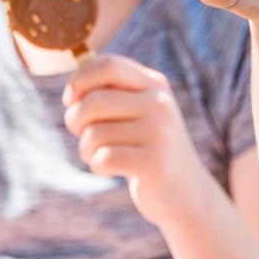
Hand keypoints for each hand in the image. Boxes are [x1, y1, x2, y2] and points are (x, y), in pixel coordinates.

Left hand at [64, 55, 209, 225]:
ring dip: (87, 150)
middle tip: (83, 135)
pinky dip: (98, 166)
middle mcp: (160, 103)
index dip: (80, 80)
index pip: (108, 65)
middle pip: (93, 101)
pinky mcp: (154, 163)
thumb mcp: (137, 113)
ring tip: (102, 156)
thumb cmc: (148, 149)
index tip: (71, 100)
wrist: (187, 192)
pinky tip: (111, 170)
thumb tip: (72, 91)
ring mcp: (160, 132)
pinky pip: (104, 158)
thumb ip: (110, 94)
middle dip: (75, 121)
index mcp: (155, 84)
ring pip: (94, 134)